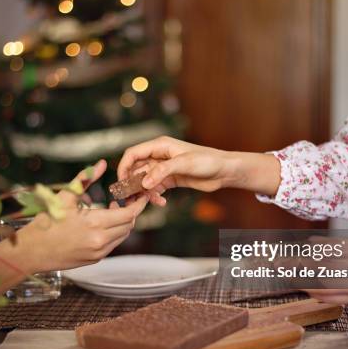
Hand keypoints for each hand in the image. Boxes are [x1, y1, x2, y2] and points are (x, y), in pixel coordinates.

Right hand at [20, 160, 147, 271]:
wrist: (31, 251)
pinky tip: (101, 224)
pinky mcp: (94, 259)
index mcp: (94, 223)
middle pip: (128, 225)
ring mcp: (98, 252)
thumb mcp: (65, 196)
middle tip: (121, 201)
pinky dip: (113, 233)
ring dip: (122, 223)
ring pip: (122, 236)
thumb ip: (85, 179)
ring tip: (110, 210)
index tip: (140, 196)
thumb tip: (101, 164)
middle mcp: (100, 240)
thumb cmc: (46, 221)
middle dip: (130, 212)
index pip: (129, 214)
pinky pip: (112, 244)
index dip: (138, 204)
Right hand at [118, 136, 238, 205]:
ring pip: (145, 181)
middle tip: (132, 198)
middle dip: (133, 183)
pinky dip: (155, 196)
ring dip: (145, 192)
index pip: (132, 154)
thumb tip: (145, 183)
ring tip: (152, 201)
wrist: (225, 171)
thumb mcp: (185, 163)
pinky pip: (155, 188)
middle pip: (136, 169)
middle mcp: (159, 156)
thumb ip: (163, 172)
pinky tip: (161, 202)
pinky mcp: (170, 179)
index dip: (124, 167)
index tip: (122, 183)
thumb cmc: (207, 161)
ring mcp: (164, 168)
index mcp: (160, 146)